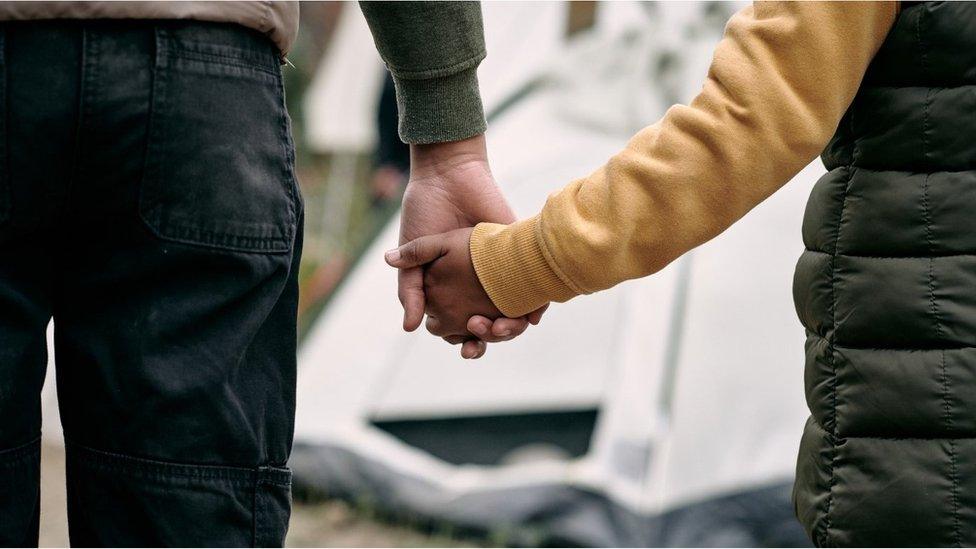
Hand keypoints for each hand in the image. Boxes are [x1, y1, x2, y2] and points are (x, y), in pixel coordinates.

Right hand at [399, 134, 544, 356]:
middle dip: (489, 339)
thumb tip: (408, 327)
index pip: (463, 329)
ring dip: (510, 330)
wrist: (448, 178)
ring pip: (513, 315)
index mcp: (451, 290)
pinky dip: (535, 308)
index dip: (466, 343)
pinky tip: (529, 316)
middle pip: (490, 327)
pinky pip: (535, 291)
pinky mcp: (519, 258)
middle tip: (481, 331)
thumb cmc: (425, 213)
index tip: (466, 345)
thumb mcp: (413, 255)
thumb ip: (410, 290)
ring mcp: (500, 274)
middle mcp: (477, 286)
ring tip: (499, 327)